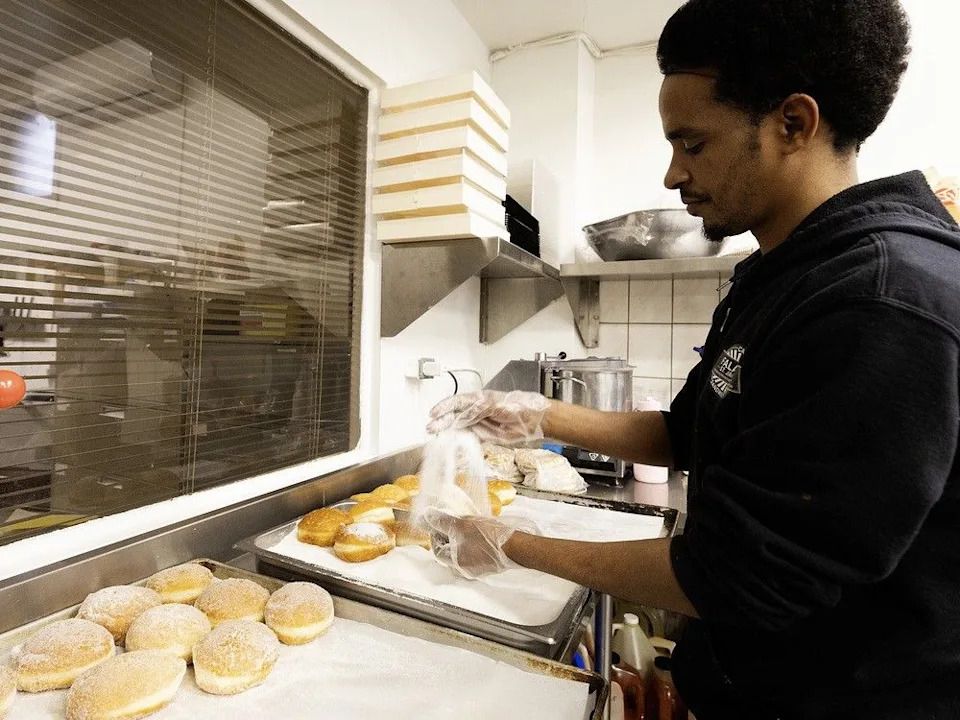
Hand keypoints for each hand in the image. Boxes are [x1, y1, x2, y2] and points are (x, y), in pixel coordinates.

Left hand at [421, 509, 533, 579]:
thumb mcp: (462, 525)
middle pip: (449, 552)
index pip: (437, 550)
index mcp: (456, 563)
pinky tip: (480, 533)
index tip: (439, 523)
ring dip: (462, 540)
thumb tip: (426, 517)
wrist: (516, 546)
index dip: (435, 535)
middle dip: (449, 537)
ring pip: (463, 553)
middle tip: (454, 523)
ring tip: (468, 526)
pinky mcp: (490, 565)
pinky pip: (475, 554)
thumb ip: (443, 521)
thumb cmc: (490, 537)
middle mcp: (465, 570)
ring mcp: (479, 569)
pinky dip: (473, 544)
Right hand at [426, 390, 550, 444]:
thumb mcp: (497, 403)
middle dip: (442, 421)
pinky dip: (459, 441)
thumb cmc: (520, 407)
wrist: (534, 421)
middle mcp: (478, 410)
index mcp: (480, 399)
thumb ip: (480, 406)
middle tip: (431, 428)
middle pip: (456, 415)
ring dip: (448, 431)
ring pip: (459, 426)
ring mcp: (481, 422)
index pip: (457, 402)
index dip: (444, 407)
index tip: (434, 413)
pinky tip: (452, 444)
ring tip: (437, 436)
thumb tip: (465, 409)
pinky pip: (469, 438)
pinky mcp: (485, 435)